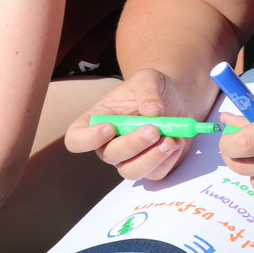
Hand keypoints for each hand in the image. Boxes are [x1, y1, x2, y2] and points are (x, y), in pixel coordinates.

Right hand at [64, 69, 201, 181]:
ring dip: (151, 158)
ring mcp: (129, 158)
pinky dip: (168, 160)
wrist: (177, 99)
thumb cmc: (153, 88)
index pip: (76, 139)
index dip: (87, 139)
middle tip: (154, 129)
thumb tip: (152, 111)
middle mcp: (108, 144)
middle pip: (109, 155)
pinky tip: (177, 142)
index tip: (109, 128)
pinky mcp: (151, 167)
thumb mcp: (149, 78)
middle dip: (132, 144)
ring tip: (170, 140)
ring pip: (131, 171)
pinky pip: (155, 174)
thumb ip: (147, 90)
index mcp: (97, 120)